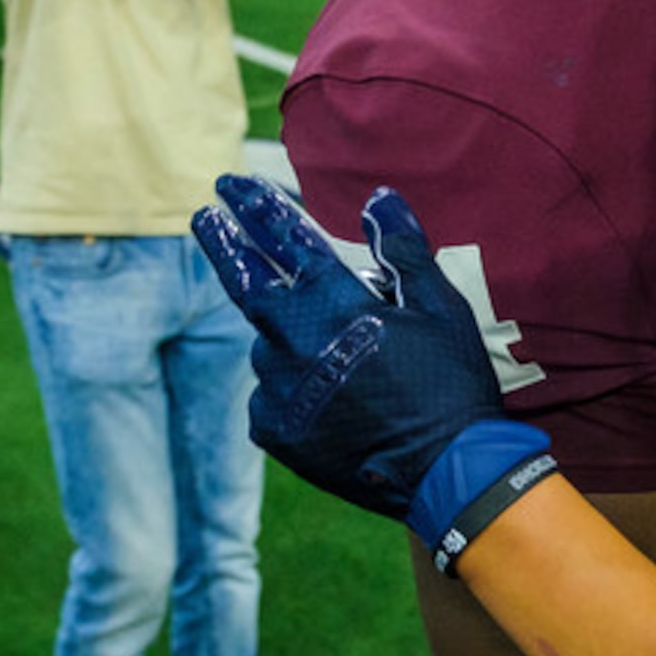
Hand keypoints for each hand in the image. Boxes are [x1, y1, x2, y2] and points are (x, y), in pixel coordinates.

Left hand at [193, 176, 553, 568]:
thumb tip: (378, 198)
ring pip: (269, 345)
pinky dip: (292, 385)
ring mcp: (277, 387)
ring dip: (288, 336)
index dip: (256, 206)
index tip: (231, 184)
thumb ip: (403, 249)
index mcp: (334, 302)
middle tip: (206, 216)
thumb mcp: (440, 307)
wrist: (446, 472)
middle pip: (244, 281)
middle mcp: (293, 340)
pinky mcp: (273, 429)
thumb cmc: (450, 383)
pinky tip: (329, 397)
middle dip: (222, 242)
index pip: (284, 238)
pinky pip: (271, 393)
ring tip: (337, 356)